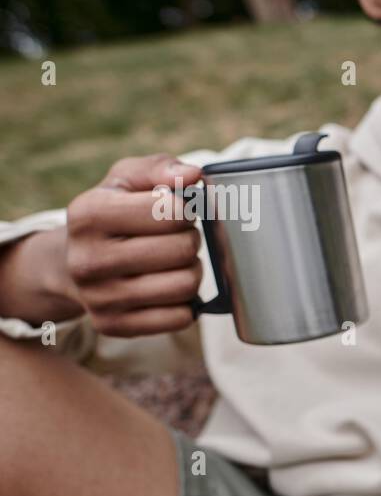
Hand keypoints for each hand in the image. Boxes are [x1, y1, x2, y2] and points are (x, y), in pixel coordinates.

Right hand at [64, 154, 205, 336]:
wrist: (71, 262)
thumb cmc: (112, 213)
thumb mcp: (127, 179)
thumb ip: (161, 168)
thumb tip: (194, 175)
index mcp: (88, 214)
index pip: (172, 212)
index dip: (186, 210)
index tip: (175, 211)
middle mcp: (86, 260)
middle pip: (182, 250)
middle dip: (190, 240)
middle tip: (176, 238)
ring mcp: (98, 298)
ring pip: (186, 286)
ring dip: (192, 271)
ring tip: (173, 262)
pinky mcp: (113, 326)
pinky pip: (181, 318)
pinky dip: (186, 303)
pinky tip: (167, 288)